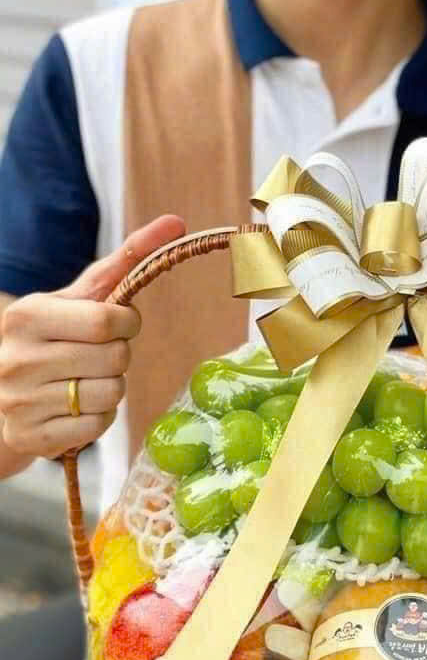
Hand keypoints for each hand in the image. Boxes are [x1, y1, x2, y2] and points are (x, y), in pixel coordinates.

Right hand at [0, 215, 185, 460]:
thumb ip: (126, 260)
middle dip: (120, 358)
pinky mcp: (31, 437)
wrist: (0, 397)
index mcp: (28, 315)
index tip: (116, 326)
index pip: (108, 321)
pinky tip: (76, 409)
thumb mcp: (77, 298)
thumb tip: (176, 222)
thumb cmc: (51, 339)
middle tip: (96, 357)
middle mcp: (19, 357)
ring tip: (84, 382)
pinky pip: (97, 428)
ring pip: (111, 396)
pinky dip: (98, 420)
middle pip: (115, 360)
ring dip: (112, 390)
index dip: (127, 325)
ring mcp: (21, 401)